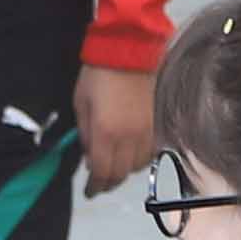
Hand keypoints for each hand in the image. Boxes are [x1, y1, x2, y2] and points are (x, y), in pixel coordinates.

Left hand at [74, 62, 159, 193]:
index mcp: (106, 132)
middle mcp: (130, 137)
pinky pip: (152, 151)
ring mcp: (148, 131)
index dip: (95, 187)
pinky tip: (132, 152)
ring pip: (139, 166)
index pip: (102, 173)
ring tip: (116, 165)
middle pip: (121, 174)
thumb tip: (89, 158)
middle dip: (109, 182)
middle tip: (100, 182)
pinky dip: (141, 157)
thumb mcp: (81, 104)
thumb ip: (85, 135)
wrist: (130, 48)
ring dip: (125, 170)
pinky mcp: (160, 122)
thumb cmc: (99, 73)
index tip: (90, 191)